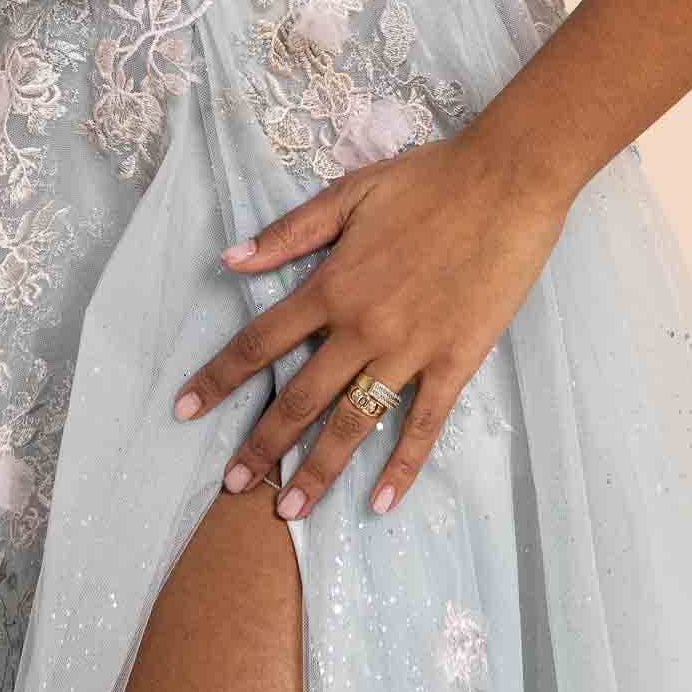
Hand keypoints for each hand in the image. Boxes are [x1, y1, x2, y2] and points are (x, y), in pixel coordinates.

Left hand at [171, 128, 571, 517]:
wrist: (506, 184)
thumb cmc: (427, 181)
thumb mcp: (349, 194)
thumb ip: (289, 233)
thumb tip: (230, 259)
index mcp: (332, 285)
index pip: (260, 341)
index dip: (219, 378)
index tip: (184, 410)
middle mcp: (363, 328)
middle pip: (300, 397)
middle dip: (262, 446)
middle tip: (232, 486)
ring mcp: (411, 351)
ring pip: (354, 423)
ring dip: (319, 470)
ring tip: (289, 510)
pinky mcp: (456, 363)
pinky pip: (423, 425)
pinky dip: (401, 467)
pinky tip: (381, 503)